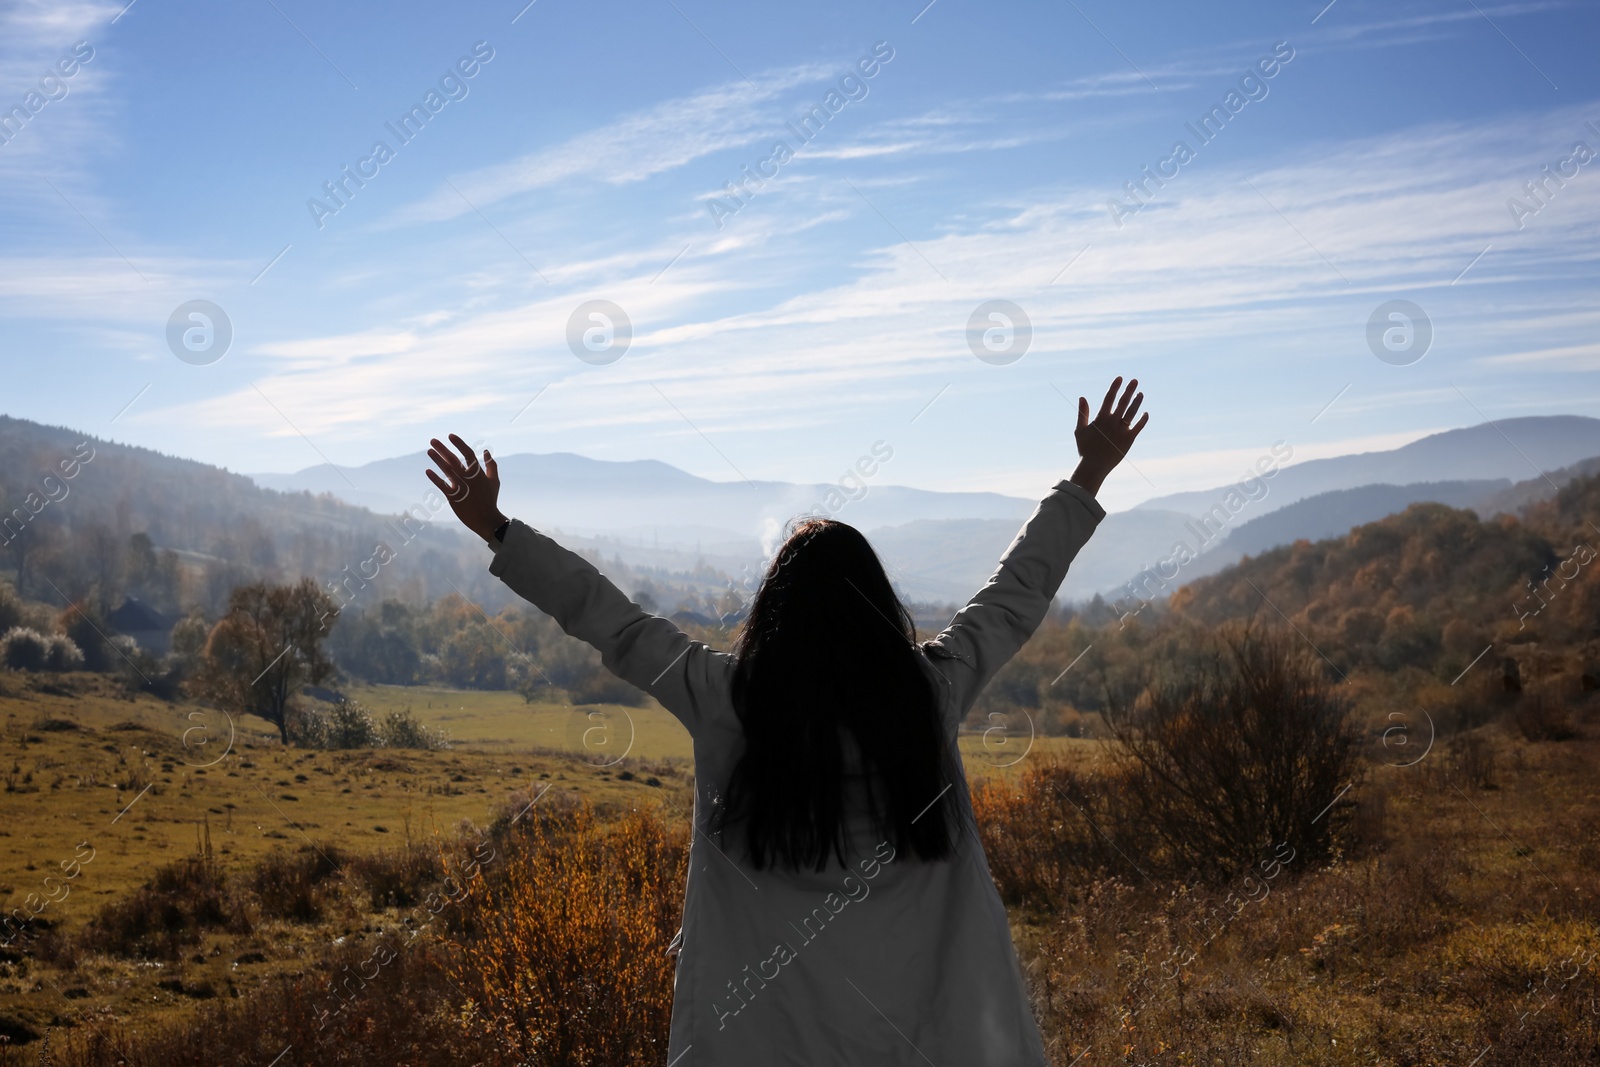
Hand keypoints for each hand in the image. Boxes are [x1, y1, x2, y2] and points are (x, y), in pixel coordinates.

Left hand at [425, 434, 506, 542]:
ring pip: (447, 470)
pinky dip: (435, 478)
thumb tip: (486, 451)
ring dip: (437, 460)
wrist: (486, 520)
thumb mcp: (494, 481)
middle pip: (454, 460)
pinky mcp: (453, 497)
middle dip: (443, 449)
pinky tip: (428, 471)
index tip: (451, 436)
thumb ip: (491, 465)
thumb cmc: (490, 499)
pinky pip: (442, 486)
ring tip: (429, 451)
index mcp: (478, 473)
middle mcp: (469, 478)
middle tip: (432, 440)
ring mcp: (461, 487)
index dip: (459, 444)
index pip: (468, 454)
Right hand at [1070, 376, 1147, 496]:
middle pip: (1123, 402)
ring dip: (1137, 401)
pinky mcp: (1129, 439)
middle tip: (1135, 380)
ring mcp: (1121, 430)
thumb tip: (1082, 397)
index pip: (1109, 398)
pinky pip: (1138, 426)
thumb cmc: (1085, 449)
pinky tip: (1145, 412)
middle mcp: (1112, 422)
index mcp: (1101, 418)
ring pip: (1132, 412)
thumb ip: (1082, 413)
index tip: (1120, 378)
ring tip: (1141, 393)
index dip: (1115, 387)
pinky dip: (1143, 419)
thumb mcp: (1080, 430)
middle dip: (1129, 390)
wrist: (1094, 466)